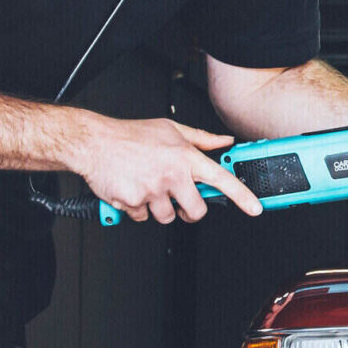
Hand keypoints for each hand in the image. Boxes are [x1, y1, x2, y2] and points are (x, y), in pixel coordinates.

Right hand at [76, 115, 262, 223]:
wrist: (92, 143)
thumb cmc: (130, 135)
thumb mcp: (171, 129)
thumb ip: (201, 138)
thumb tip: (224, 141)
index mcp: (185, 157)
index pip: (222, 180)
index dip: (242, 196)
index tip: (255, 208)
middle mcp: (172, 175)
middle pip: (196, 211)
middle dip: (189, 209)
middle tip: (179, 198)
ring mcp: (152, 191)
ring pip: (168, 216)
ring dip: (160, 208)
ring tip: (149, 187)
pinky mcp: (133, 203)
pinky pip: (143, 217)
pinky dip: (138, 209)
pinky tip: (132, 190)